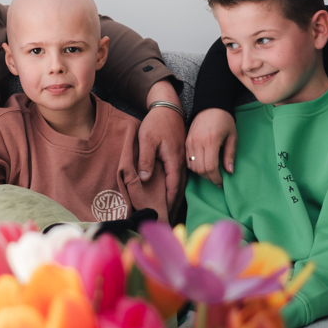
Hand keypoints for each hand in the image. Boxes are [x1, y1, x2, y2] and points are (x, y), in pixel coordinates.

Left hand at [138, 80, 186, 208]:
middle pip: (179, 188)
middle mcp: (181, 162)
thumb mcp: (147, 139)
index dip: (169, 201)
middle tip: (168, 219)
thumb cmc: (156, 123)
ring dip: (176, 197)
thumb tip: (145, 178)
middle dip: (174, 204)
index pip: (173, 186)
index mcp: (174, 160)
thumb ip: (146, 159)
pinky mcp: (180, 155)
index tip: (164, 214)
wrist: (168, 107)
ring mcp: (182, 158)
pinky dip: (177, 187)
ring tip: (171, 211)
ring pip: (181, 183)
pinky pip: (180, 176)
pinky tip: (173, 193)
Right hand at [185, 108, 236, 186]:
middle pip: (200, 169)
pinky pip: (187, 160)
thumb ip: (230, 154)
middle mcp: (198, 142)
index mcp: (211, 141)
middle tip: (217, 180)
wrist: (211, 105)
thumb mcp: (232, 136)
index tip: (222, 183)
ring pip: (192, 166)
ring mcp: (190, 142)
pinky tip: (203, 165)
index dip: (216, 178)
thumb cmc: (225, 120)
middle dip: (209, 178)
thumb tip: (229, 171)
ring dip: (201, 173)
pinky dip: (194, 166)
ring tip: (211, 173)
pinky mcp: (186, 141)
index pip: (210, 167)